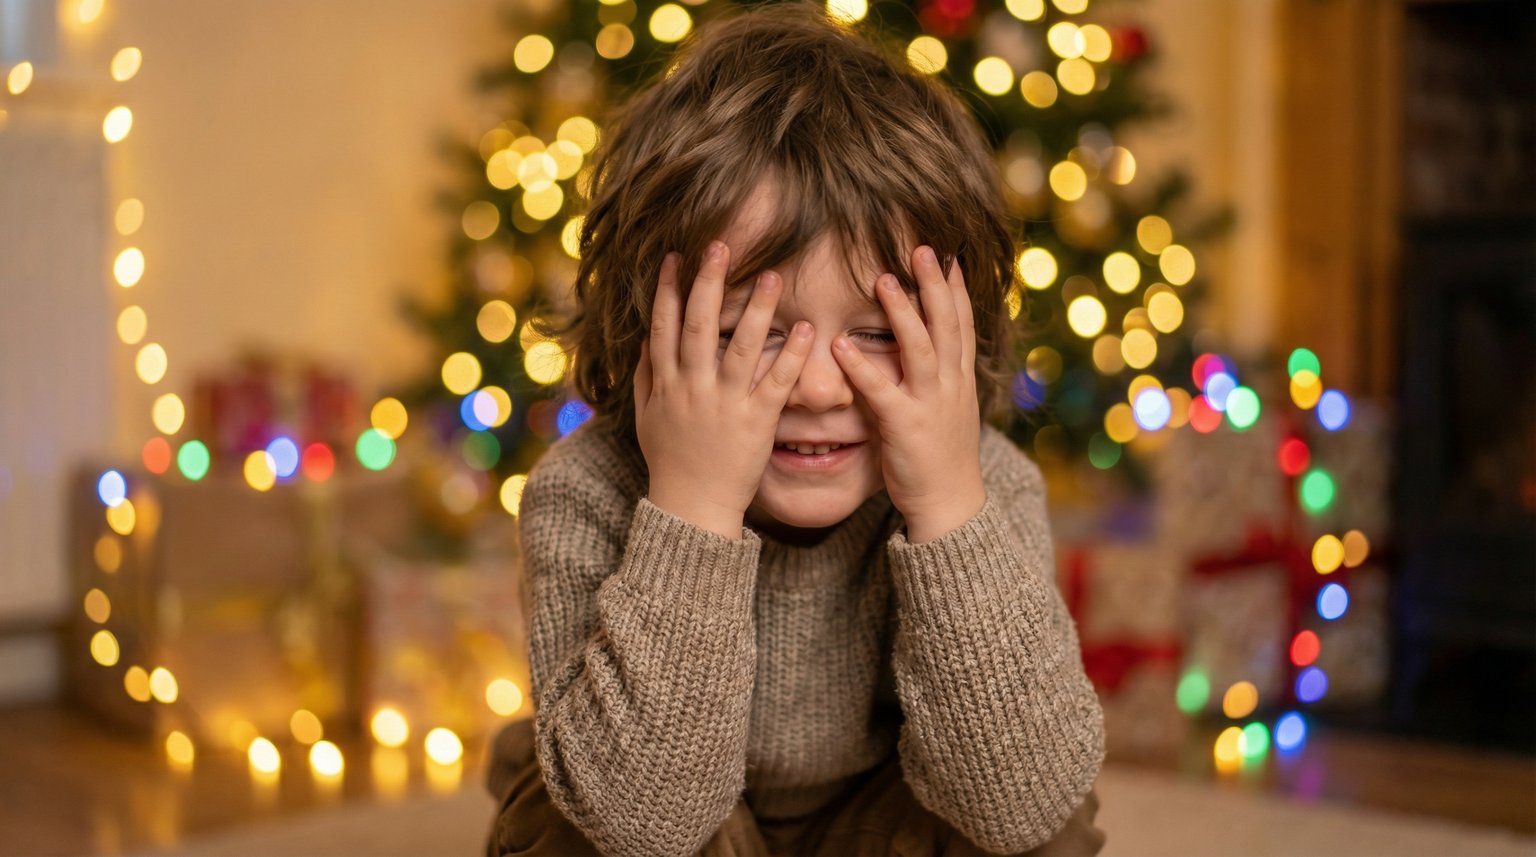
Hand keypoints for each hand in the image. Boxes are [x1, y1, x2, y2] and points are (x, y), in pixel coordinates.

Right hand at [635, 241, 813, 538]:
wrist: (690, 509)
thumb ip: (644, 378)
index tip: (674, 256)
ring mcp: (725, 404)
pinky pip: (776, 384)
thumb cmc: (669, 463)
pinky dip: (791, 356)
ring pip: (741, 348)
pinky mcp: (756, 423)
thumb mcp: (646, 418)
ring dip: (758, 309)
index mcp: (666, 384)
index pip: (663, 326)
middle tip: (721, 245)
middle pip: (699, 325)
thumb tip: (645, 342)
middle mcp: (693, 388)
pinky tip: (807, 330)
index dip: (667, 289)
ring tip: (774, 275)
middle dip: (709, 283)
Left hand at [831, 245, 985, 542]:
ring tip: (882, 281)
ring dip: (902, 313)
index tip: (947, 254)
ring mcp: (931, 403)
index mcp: (959, 378)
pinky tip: (841, 345)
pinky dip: (862, 366)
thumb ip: (933, 376)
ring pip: (920, 349)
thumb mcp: (946, 408)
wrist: (951, 505)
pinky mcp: (906, 426)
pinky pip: (882, 391)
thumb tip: (918, 349)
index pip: (960, 322)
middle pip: (946, 324)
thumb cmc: (941, 456)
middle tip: (922, 249)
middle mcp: (950, 384)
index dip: (954, 287)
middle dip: (934, 284)